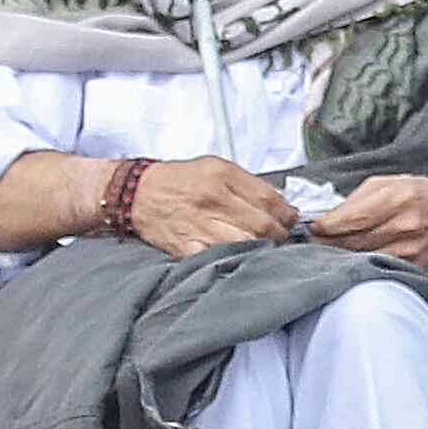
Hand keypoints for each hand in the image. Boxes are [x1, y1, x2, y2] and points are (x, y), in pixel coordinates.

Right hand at [127, 154, 298, 256]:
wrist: (136, 193)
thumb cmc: (179, 180)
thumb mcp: (214, 167)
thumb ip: (246, 183)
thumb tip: (278, 203)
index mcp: (222, 175)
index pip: (269, 198)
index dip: (287, 213)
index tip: (291, 219)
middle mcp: (212, 199)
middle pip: (262, 225)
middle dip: (279, 235)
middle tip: (281, 237)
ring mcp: (199, 225)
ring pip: (246, 245)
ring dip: (261, 250)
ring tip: (264, 249)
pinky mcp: (186, 247)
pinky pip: (218, 259)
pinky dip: (233, 261)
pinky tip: (239, 259)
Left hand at [313, 173, 427, 267]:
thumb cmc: (422, 194)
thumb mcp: (392, 182)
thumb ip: (359, 198)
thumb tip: (329, 216)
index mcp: (399, 197)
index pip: (352, 218)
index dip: (325, 226)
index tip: (310, 228)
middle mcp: (405, 225)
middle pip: (353, 241)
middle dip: (326, 243)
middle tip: (309, 242)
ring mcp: (411, 250)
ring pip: (362, 258)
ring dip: (338, 257)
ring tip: (323, 252)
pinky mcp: (414, 266)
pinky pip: (378, 268)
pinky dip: (359, 265)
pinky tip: (348, 261)